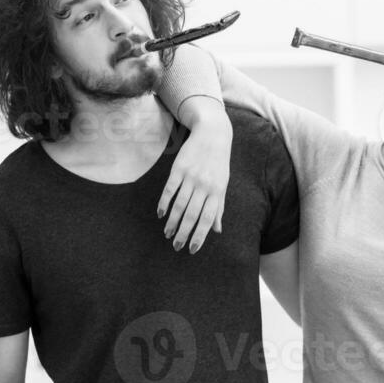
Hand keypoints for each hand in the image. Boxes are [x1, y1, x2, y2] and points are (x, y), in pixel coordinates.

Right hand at [158, 109, 230, 252]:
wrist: (212, 134)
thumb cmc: (218, 163)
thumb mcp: (223, 184)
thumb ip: (219, 207)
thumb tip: (217, 230)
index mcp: (217, 191)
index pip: (208, 218)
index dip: (200, 235)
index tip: (192, 249)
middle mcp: (204, 186)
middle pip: (192, 214)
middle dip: (184, 232)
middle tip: (177, 246)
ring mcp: (191, 177)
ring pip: (179, 204)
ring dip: (172, 221)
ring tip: (168, 234)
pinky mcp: (179, 168)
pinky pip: (170, 189)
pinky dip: (164, 202)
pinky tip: (161, 214)